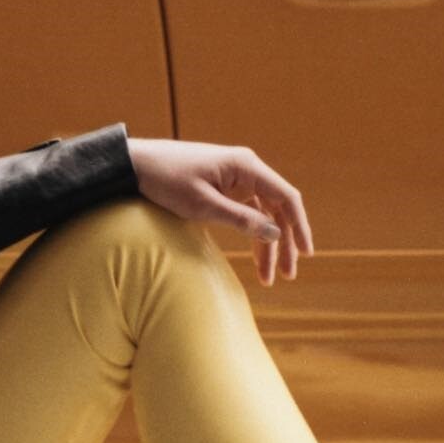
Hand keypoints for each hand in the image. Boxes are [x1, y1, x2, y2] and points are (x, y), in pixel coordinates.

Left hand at [127, 137, 313, 285]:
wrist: (137, 165)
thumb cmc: (167, 180)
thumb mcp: (202, 205)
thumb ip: (240, 219)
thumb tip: (275, 233)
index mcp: (246, 167)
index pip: (286, 197)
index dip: (300, 226)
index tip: (307, 253)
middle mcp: (247, 169)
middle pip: (278, 209)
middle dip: (285, 242)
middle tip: (288, 275)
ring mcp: (237, 179)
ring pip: (264, 214)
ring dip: (269, 244)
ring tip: (270, 278)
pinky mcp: (225, 188)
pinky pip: (248, 213)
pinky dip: (252, 235)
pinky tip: (256, 258)